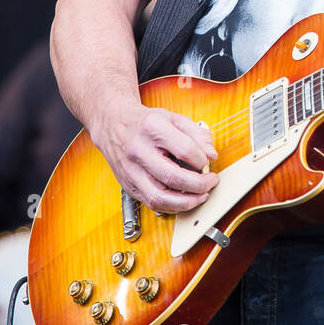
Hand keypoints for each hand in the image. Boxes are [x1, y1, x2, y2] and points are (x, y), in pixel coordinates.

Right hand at [92, 101, 218, 212]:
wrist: (112, 125)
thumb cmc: (145, 122)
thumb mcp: (173, 118)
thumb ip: (197, 134)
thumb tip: (211, 155)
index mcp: (152, 128)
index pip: (185, 150)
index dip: (202, 160)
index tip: (206, 161)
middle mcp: (139, 151)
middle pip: (173, 177)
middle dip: (199, 185)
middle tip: (211, 182)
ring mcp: (131, 171)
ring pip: (160, 198)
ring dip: (186, 202)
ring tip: (201, 196)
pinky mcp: (128, 186)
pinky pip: (152, 203)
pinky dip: (172, 206)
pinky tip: (184, 199)